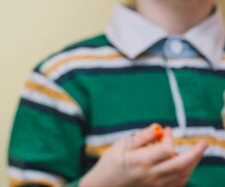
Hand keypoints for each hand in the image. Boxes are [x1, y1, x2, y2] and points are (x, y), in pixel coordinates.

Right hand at [80, 123, 206, 186]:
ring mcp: (156, 185)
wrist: (104, 186)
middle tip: (204, 143)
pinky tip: (186, 165)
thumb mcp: (121, 145)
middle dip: (195, 153)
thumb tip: (158, 127)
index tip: (166, 131)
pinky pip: (179, 183)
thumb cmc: (111, 163)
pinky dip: (186, 173)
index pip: (166, 150)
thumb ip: (141, 137)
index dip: (170, 139)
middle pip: (181, 164)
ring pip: (183, 175)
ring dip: (192, 162)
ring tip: (195, 151)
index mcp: (140, 161)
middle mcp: (151, 175)